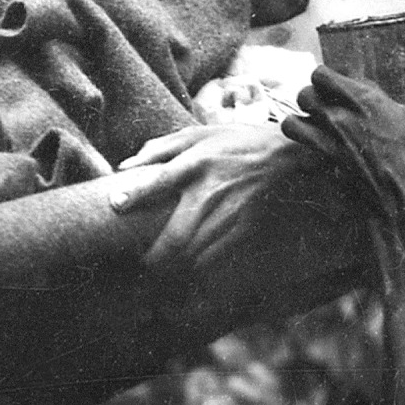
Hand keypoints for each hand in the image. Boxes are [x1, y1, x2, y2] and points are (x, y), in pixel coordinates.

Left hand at [111, 122, 318, 273]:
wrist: (289, 157)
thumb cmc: (240, 143)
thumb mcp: (202, 133)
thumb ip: (161, 148)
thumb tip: (124, 166)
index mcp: (196, 163)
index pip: (156, 184)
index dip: (131, 198)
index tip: (115, 207)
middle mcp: (210, 192)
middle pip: (176, 237)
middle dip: (155, 258)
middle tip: (144, 262)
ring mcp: (229, 214)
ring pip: (195, 254)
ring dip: (175, 268)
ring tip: (162, 271)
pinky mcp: (244, 228)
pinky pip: (216, 258)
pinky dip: (199, 267)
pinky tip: (190, 269)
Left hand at [281, 66, 404, 224]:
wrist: (402, 212)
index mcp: (362, 102)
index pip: (321, 74)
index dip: (325, 73)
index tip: (339, 79)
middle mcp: (337, 120)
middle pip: (304, 94)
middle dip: (313, 93)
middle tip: (329, 98)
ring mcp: (327, 145)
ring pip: (293, 120)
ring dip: (301, 116)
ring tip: (315, 118)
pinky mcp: (324, 166)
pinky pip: (300, 145)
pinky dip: (303, 140)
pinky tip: (319, 142)